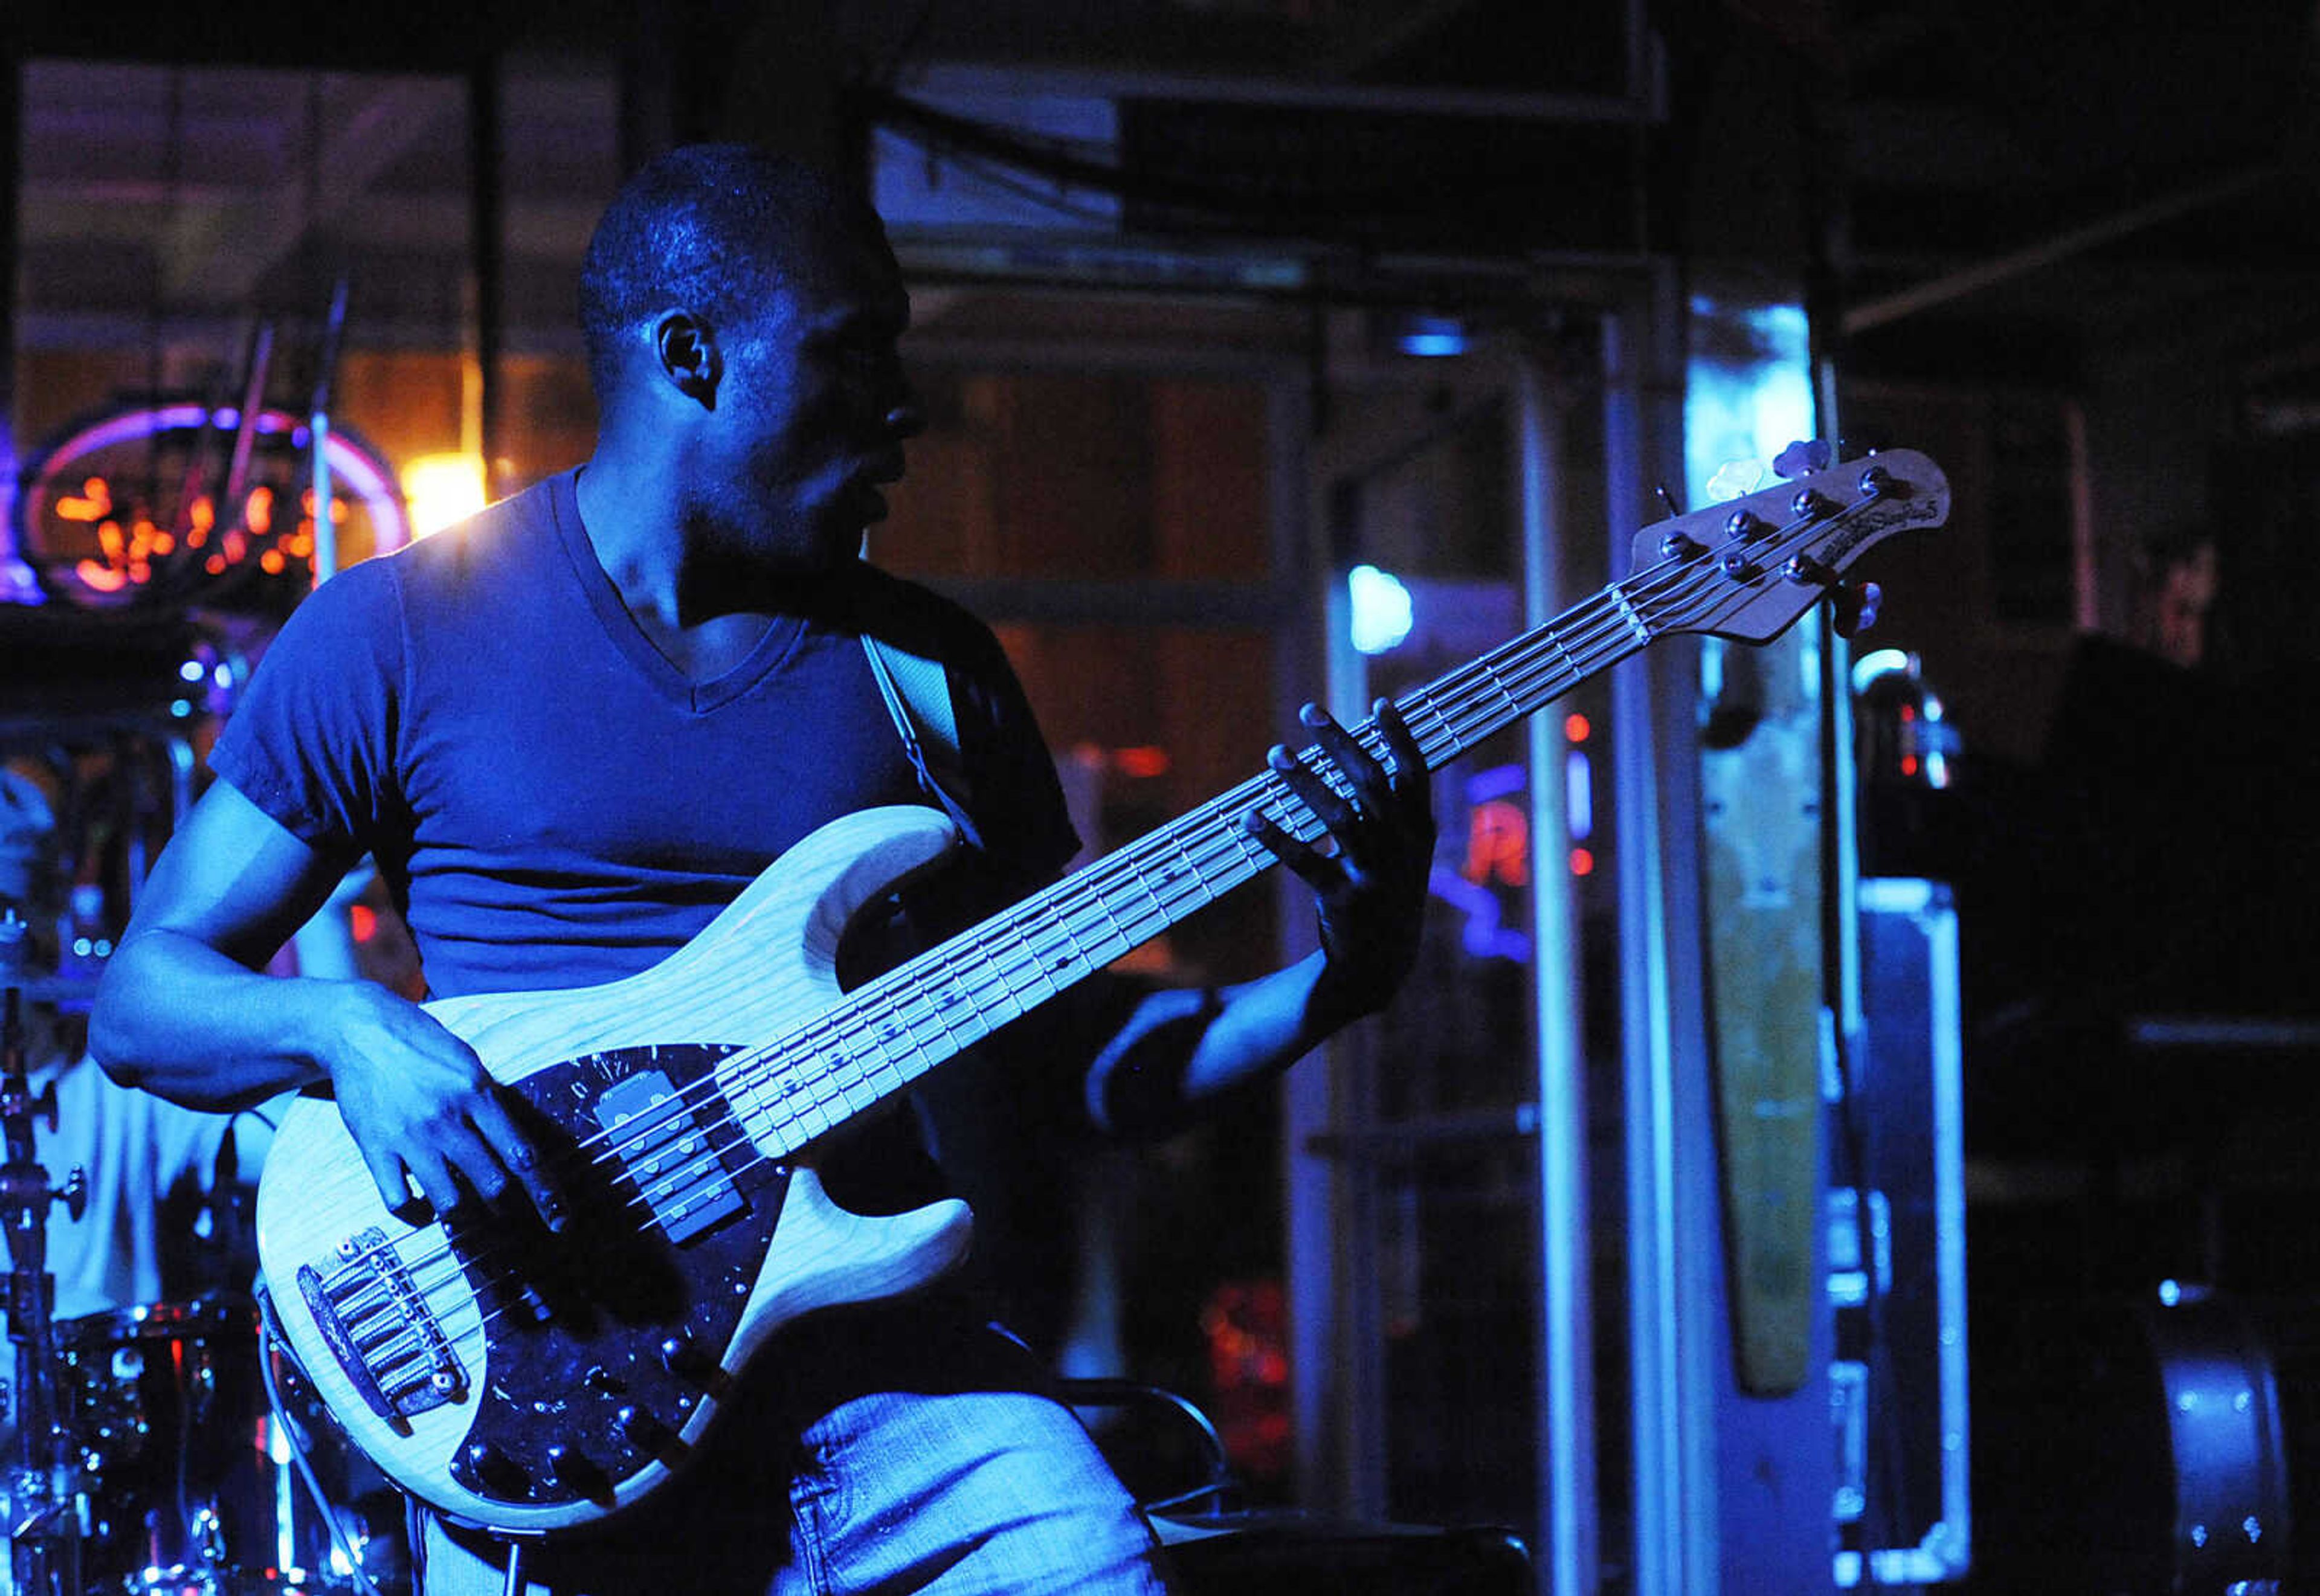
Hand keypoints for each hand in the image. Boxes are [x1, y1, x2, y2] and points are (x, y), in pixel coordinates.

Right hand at [322, 983, 565, 1229]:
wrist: (359, 1031)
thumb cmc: (421, 1044)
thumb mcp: (468, 1061)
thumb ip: (491, 1102)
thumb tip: (517, 1143)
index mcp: (477, 1092)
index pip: (521, 1154)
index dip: (544, 1193)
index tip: (558, 1221)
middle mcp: (447, 1118)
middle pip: (491, 1183)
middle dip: (505, 1207)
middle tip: (507, 1213)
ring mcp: (409, 1136)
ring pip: (449, 1200)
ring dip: (463, 1212)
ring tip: (466, 1209)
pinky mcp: (375, 1148)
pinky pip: (398, 1200)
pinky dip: (414, 1213)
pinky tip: (422, 1207)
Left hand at [1244, 699, 1435, 1019]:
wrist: (1379, 965)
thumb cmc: (1387, 893)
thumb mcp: (1404, 853)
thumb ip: (1393, 808)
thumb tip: (1366, 751)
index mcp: (1419, 832)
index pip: (1415, 773)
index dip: (1399, 738)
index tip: (1380, 703)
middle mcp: (1401, 850)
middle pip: (1370, 783)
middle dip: (1340, 744)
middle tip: (1309, 714)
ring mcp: (1374, 876)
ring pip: (1338, 816)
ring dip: (1304, 782)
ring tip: (1276, 755)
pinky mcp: (1342, 900)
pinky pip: (1304, 862)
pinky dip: (1275, 837)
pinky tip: (1251, 817)